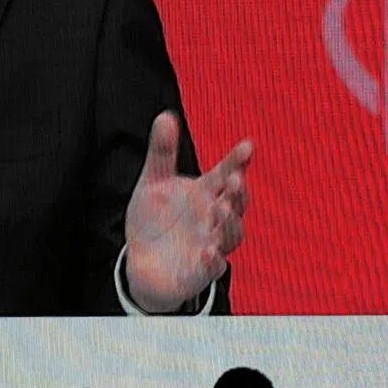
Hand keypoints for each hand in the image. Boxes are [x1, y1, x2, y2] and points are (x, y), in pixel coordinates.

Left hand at [125, 111, 251, 312]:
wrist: (140, 261)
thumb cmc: (153, 219)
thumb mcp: (153, 181)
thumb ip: (162, 152)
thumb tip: (165, 116)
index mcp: (206, 193)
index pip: (227, 173)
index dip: (237, 160)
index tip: (247, 146)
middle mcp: (213, 218)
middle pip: (236, 205)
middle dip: (239, 193)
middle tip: (235, 180)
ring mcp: (210, 244)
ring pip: (231, 236)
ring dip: (230, 223)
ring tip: (222, 209)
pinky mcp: (200, 271)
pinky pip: (213, 268)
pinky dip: (213, 260)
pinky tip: (207, 250)